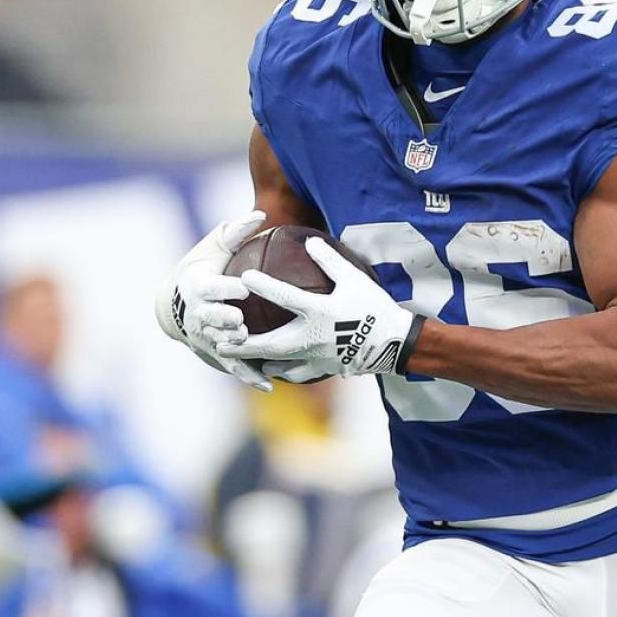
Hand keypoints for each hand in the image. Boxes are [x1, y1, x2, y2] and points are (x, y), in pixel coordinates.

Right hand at [154, 211, 270, 390]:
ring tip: (254, 353)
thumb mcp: (213, 248)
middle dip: (224, 321)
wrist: (176, 303)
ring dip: (235, 350)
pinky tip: (270, 385)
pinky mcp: (217, 353)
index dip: (225, 289)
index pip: (211, 288)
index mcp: (200, 287)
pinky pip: (234, 366)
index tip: (243, 288)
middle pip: (212, 320)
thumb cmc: (202, 269)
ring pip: (221, 345)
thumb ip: (235, 232)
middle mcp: (200, 314)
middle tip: (241, 323)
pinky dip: (250, 376)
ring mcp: (207, 336)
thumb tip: (260, 214)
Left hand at [222, 237, 420, 378]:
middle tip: (221, 342)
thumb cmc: (374, 307)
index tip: (243, 277)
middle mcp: (313, 336)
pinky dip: (283, 371)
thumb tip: (309, 243)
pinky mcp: (325, 368)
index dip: (264, 286)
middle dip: (243, 343)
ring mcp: (317, 356)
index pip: (285, 297)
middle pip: (270, 343)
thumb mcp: (355, 279)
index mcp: (319, 311)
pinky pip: (299, 373)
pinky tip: (273, 369)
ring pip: (280, 362)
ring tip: (237, 358)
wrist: (395, 342)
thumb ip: (330, 261)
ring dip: (256, 360)